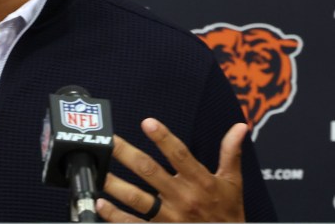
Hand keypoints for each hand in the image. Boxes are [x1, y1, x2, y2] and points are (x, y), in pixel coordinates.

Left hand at [96, 118, 246, 221]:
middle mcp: (183, 198)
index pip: (179, 155)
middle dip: (126, 155)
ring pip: (138, 199)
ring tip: (98, 170)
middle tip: (109, 141)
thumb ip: (230, 153)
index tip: (147, 122)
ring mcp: (170, 217)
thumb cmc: (229, 213)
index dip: (163, 138)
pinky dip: (116, 215)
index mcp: (200, 181)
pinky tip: (101, 203)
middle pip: (150, 172)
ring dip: (115, 184)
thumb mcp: (233, 183)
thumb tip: (239, 127)